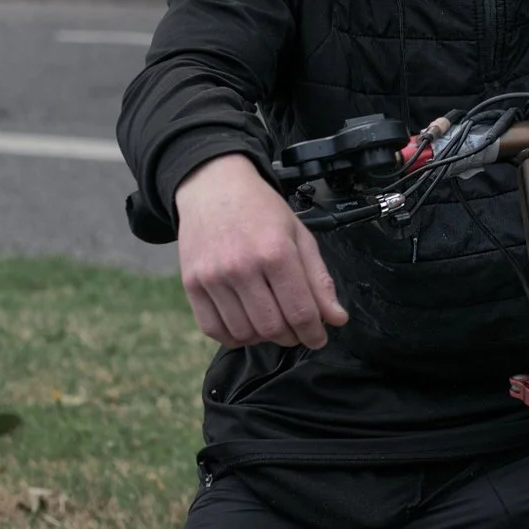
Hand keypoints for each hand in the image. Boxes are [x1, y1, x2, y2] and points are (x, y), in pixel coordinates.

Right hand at [174, 152, 348, 348]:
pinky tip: (247, 326)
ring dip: (264, 338)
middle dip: (292, 337)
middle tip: (298, 331)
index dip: (313, 332)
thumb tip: (336, 319)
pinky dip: (234, 337)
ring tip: (273, 324)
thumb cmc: (262, 211)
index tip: (319, 338)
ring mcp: (213, 277)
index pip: (300, 311)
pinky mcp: (191, 284)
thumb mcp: (299, 236)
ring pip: (244, 333)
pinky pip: (213, 329)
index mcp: (276, 252)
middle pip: (272, 327)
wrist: (213, 189)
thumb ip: (319, 279)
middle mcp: (242, 267)